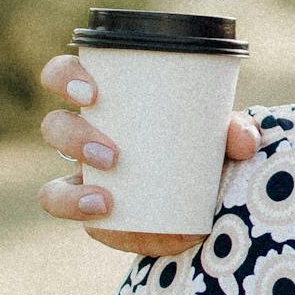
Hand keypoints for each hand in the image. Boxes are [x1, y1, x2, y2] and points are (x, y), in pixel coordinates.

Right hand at [37, 53, 260, 255]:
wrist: (208, 206)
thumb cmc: (203, 152)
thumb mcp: (221, 140)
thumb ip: (236, 133)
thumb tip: (243, 139)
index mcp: (108, 105)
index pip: (64, 77)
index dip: (64, 77)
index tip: (92, 92)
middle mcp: (85, 141)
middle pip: (54, 127)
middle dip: (73, 137)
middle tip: (113, 153)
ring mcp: (84, 184)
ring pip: (51, 183)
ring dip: (72, 193)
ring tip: (108, 194)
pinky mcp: (92, 217)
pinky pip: (71, 215)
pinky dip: (79, 211)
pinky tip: (104, 210)